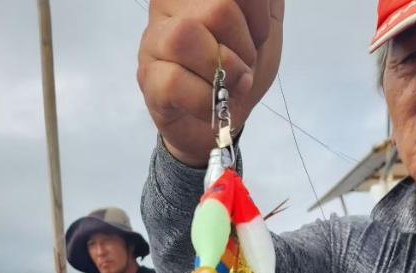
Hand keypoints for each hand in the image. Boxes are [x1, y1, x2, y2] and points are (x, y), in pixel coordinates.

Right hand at [138, 0, 284, 165]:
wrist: (222, 119)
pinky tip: (211, 106)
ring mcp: (155, 40)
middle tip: (243, 68)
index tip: (256, 39)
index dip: (258, 19)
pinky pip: (173, 81)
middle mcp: (170, 4)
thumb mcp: (265, 28)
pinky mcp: (149, 78)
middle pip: (218, 8)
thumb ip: (265, 2)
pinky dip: (204, 101)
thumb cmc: (239, 69)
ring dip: (223, 72)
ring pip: (186, 36)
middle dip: (244, 48)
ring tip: (229, 87)